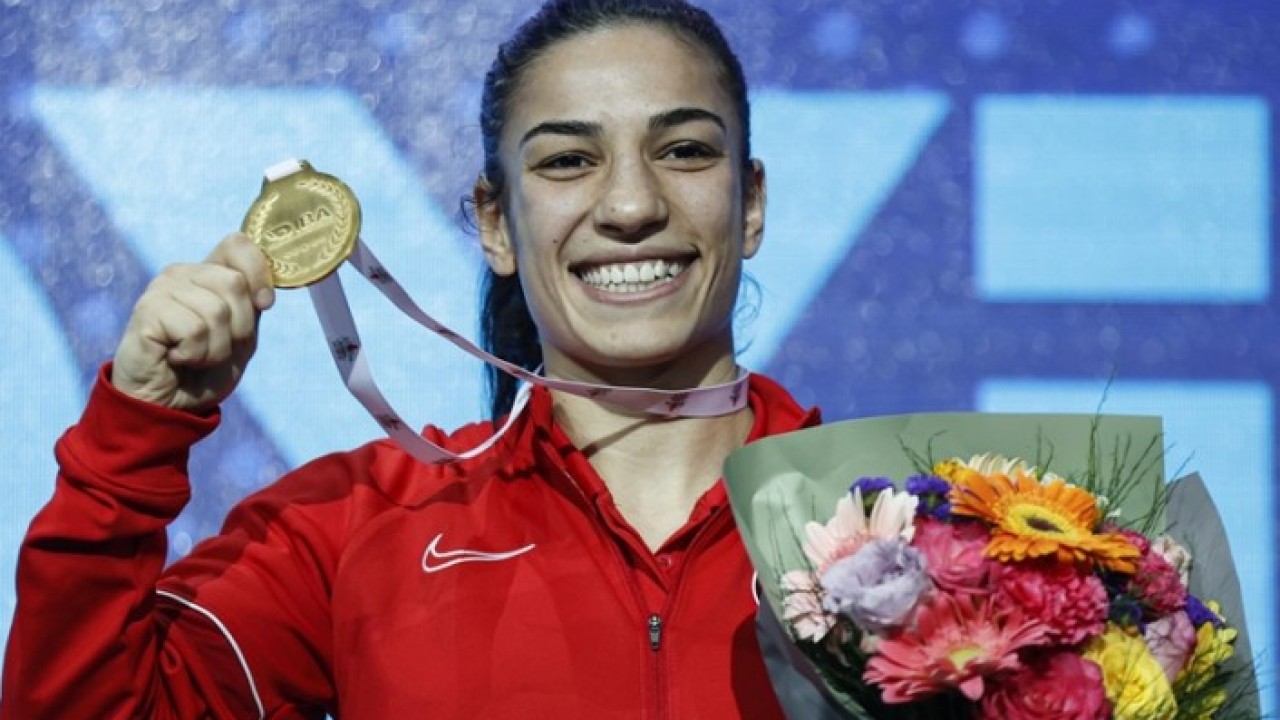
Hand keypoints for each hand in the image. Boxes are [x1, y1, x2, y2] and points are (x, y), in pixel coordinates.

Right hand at [111, 233, 275, 412]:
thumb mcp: (241, 335)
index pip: (239, 245)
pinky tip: (176, 358)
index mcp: (207, 273)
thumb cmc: (204, 369)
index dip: (259, 274)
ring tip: (194, 357)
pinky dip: (195, 355)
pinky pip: (194, 330)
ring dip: (216, 348)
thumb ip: (252, 306)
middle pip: (236, 283)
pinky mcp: (147, 311)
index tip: (263, 304)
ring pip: (217, 311)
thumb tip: (265, 294)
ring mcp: (161, 289)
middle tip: (215, 347)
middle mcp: (182, 274)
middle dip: (239, 328)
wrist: (169, 405)